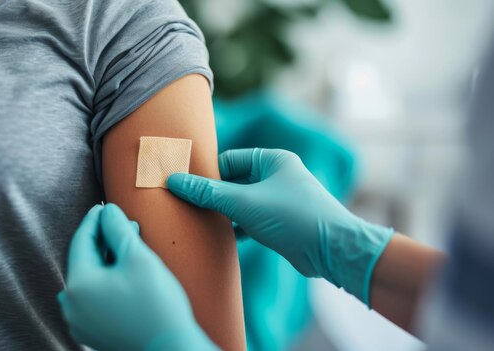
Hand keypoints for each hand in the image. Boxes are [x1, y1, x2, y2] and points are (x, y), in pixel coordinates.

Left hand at [57, 204, 216, 350]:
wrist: (172, 349)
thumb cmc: (157, 305)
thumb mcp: (138, 258)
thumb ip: (118, 229)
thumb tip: (108, 211)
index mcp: (78, 285)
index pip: (81, 241)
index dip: (94, 220)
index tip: (104, 206)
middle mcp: (72, 306)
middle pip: (85, 260)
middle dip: (104, 239)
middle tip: (123, 223)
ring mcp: (80, 322)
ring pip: (90, 279)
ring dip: (107, 259)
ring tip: (128, 245)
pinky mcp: (93, 331)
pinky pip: (94, 297)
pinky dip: (107, 280)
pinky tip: (125, 271)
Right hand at [167, 148, 393, 304]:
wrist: (334, 250)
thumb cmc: (294, 217)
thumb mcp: (244, 202)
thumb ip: (208, 193)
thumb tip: (174, 180)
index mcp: (272, 160)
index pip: (229, 161)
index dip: (207, 174)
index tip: (185, 186)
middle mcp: (277, 176)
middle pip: (234, 181)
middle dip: (214, 195)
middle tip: (189, 206)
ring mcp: (280, 199)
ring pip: (242, 202)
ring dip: (225, 212)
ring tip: (202, 222)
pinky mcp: (281, 222)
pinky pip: (251, 219)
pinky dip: (238, 226)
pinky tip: (224, 237)